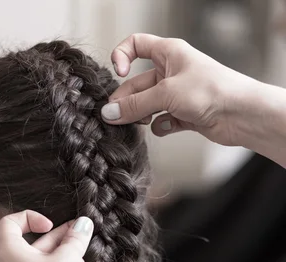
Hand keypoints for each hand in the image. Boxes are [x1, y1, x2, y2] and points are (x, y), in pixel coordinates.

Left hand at [0, 211, 93, 261]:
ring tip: (82, 245)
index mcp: (9, 254)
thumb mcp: (70, 256)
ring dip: (59, 251)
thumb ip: (75, 238)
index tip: (50, 225)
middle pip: (28, 243)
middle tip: (77, 230)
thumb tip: (83, 224)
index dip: (31, 217)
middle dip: (55, 234)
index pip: (9, 223)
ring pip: (37, 261)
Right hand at [102, 33, 260, 146]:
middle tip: (116, 116)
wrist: (240, 114)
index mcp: (169, 53)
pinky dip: (160, 126)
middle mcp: (171, 71)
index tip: (118, 73)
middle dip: (126, 100)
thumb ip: (135, 104)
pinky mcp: (183, 114)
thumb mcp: (166, 94)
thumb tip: (109, 112)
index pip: (136, 45)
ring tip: (142, 123)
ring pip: (147, 105)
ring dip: (141, 115)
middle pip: (136, 83)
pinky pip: (161, 121)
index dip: (122, 56)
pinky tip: (167, 127)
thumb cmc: (211, 91)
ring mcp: (177, 94)